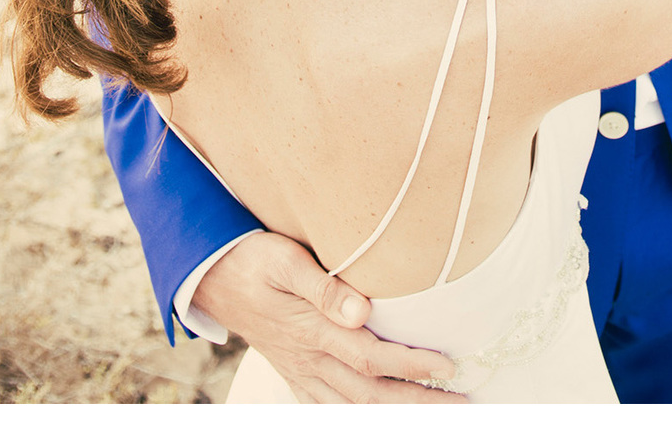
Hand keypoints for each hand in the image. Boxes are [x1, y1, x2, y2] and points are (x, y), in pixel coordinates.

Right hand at [190, 231, 463, 403]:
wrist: (209, 276)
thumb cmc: (251, 258)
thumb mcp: (283, 259)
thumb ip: (322, 286)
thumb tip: (362, 310)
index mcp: (311, 331)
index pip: (371, 358)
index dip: (412, 365)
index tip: (449, 366)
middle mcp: (308, 359)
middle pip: (370, 393)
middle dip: (418, 400)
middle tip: (462, 401)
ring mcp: (300, 371)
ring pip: (353, 405)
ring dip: (396, 411)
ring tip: (437, 409)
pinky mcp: (293, 373)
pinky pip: (326, 407)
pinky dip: (355, 417)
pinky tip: (378, 417)